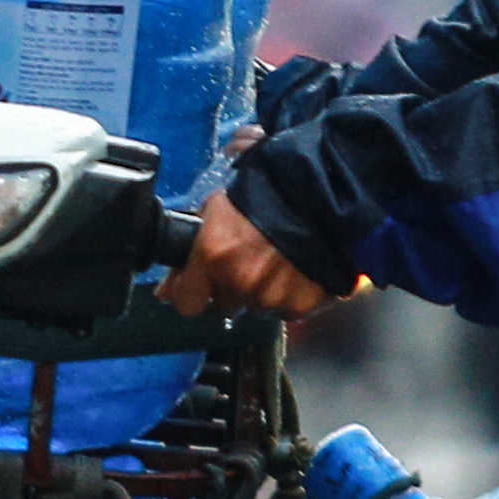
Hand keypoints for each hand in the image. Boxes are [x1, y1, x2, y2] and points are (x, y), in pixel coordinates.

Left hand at [162, 189, 349, 318]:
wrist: (327, 192)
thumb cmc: (272, 188)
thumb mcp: (220, 204)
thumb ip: (195, 244)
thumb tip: (171, 280)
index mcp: (212, 254)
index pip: (185, 303)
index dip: (191, 291)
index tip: (199, 283)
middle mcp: (238, 281)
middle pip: (224, 303)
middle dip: (231, 286)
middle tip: (248, 259)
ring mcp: (270, 297)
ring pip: (256, 306)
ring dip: (262, 290)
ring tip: (278, 260)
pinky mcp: (299, 305)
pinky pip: (286, 310)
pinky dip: (290, 295)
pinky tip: (298, 270)